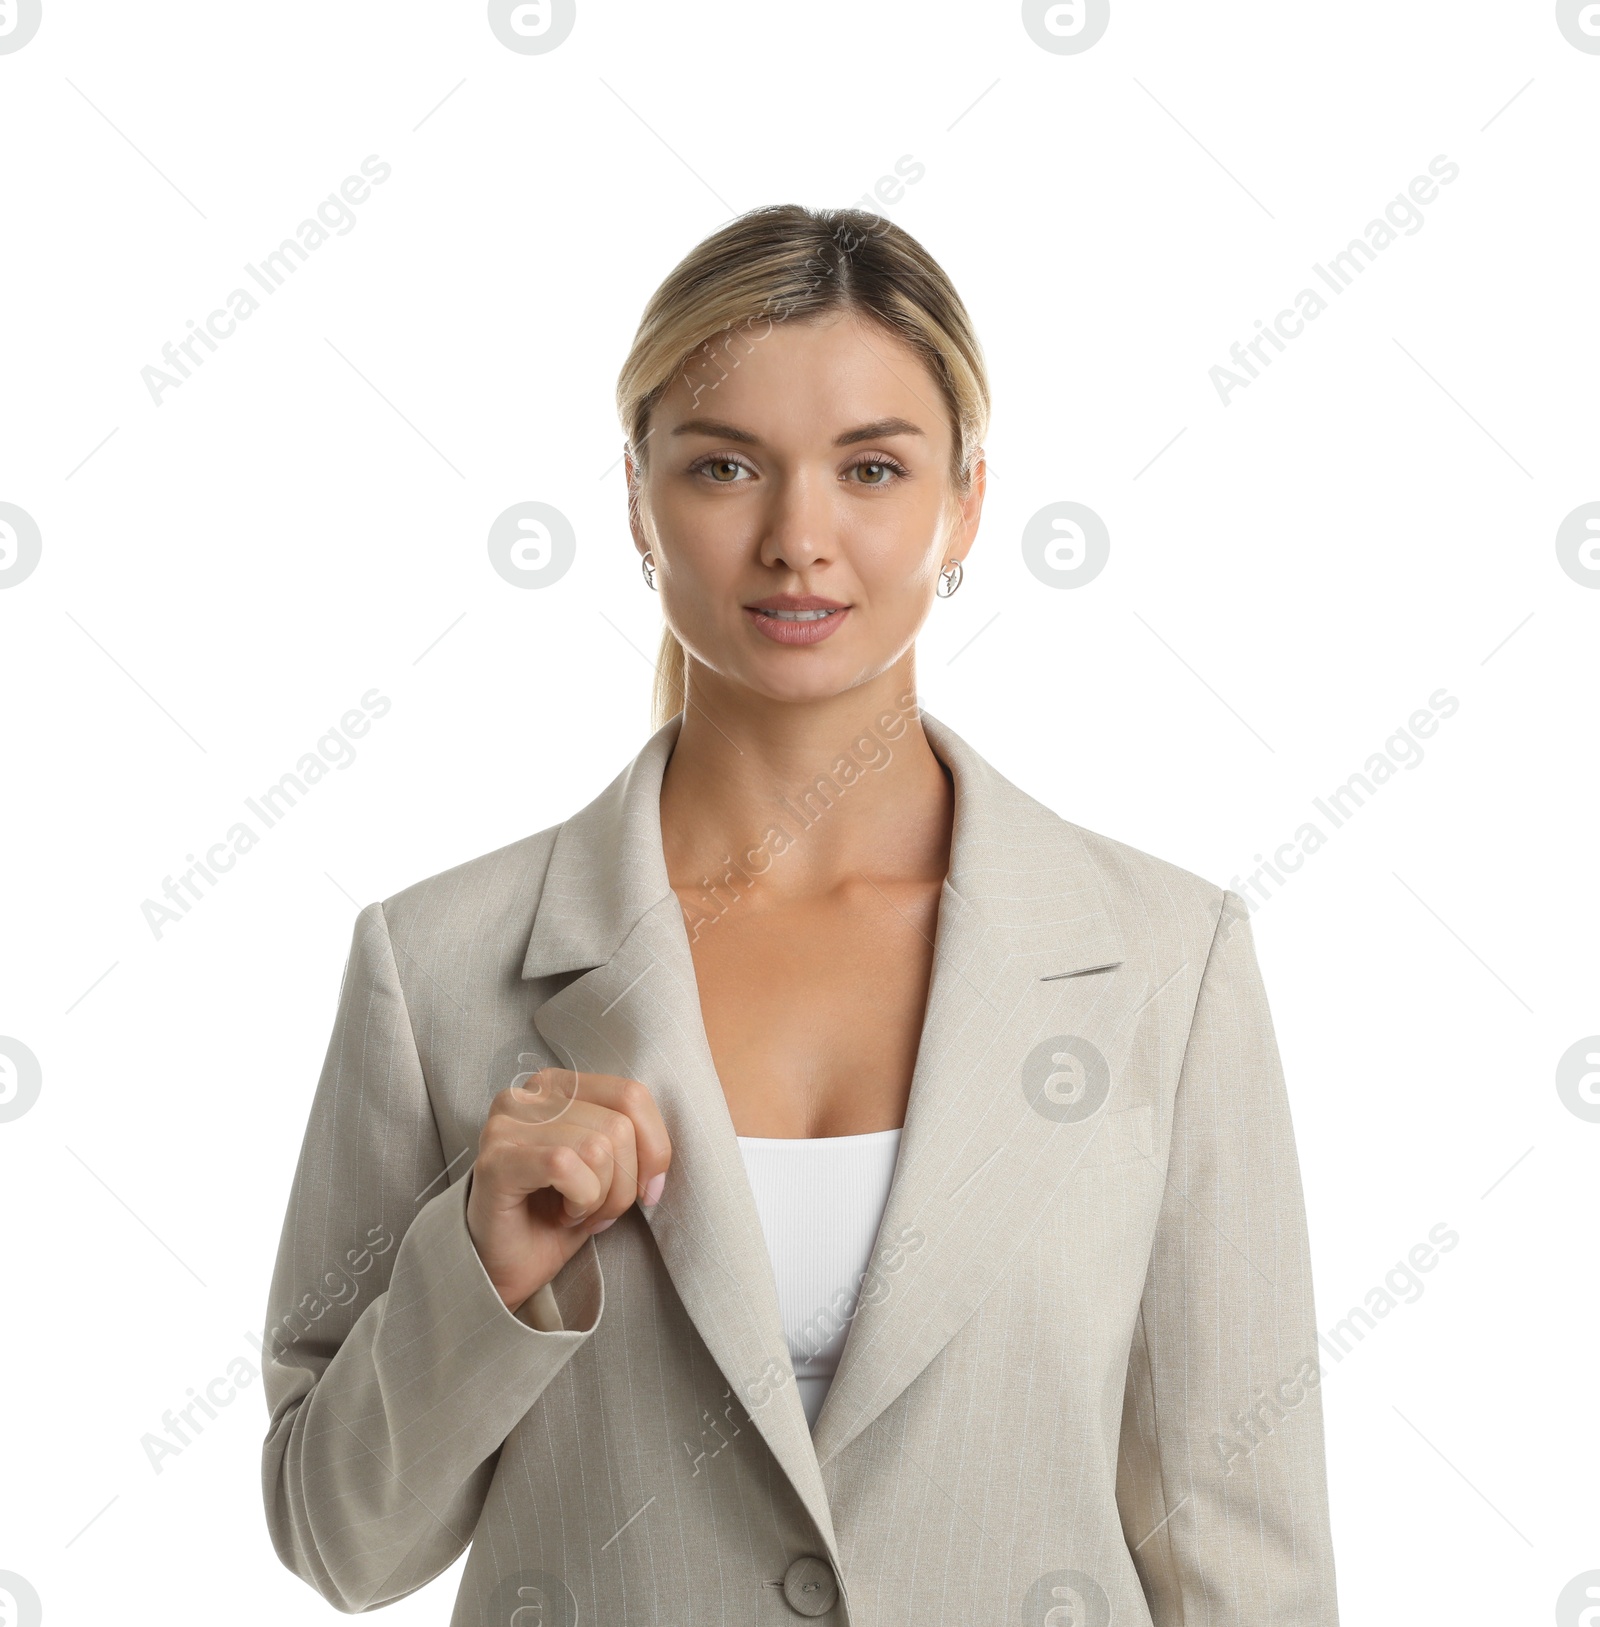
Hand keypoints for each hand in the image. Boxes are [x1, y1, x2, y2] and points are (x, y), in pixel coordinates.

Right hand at [465, 1068, 672, 1311]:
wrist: (504, 1269)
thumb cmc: (555, 1215)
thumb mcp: (607, 1169)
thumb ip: (632, 1141)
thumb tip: (660, 1164)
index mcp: (560, 1085)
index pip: (632, 1094)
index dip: (654, 1148)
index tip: (647, 1190)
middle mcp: (529, 1093)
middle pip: (619, 1125)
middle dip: (624, 1184)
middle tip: (598, 1210)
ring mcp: (507, 1124)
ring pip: (597, 1148)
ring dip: (600, 1198)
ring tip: (575, 1212)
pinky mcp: (496, 1160)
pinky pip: (565, 1165)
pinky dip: (579, 1199)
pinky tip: (562, 1215)